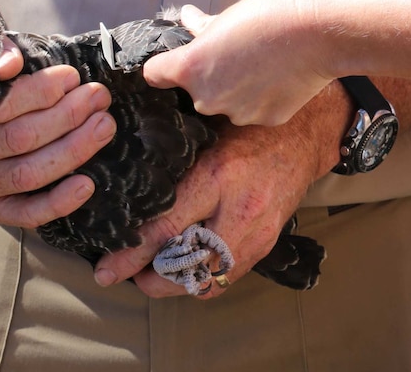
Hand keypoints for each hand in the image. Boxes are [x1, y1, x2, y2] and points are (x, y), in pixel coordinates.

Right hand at [0, 37, 116, 226]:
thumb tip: (11, 64)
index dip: (39, 91)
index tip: (72, 77)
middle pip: (18, 139)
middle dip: (67, 116)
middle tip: (98, 98)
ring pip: (27, 174)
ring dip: (73, 150)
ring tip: (103, 126)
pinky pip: (28, 214)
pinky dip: (59, 201)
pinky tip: (87, 183)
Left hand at [93, 122, 317, 298]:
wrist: (303, 134)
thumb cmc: (247, 126)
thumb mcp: (204, 133)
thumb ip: (171, 161)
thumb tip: (126, 183)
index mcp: (216, 177)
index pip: (165, 228)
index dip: (131, 255)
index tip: (106, 269)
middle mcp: (238, 211)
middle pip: (186, 268)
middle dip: (150, 281)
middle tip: (126, 275)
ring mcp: (257, 233)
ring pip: (208, 281)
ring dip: (176, 284)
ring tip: (152, 273)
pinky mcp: (267, 243)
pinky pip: (228, 276)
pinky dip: (202, 277)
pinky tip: (185, 265)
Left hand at [143, 0, 336, 126]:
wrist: (320, 32)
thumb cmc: (272, 16)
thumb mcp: (227, 15)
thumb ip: (202, 27)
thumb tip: (189, 19)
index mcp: (190, 69)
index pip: (154, 74)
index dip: (164, 65)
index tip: (174, 60)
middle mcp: (207, 98)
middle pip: (194, 91)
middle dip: (208, 76)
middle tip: (232, 54)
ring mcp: (236, 113)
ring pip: (225, 102)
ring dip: (235, 89)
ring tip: (260, 64)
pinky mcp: (264, 120)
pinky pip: (253, 109)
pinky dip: (261, 97)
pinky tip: (278, 77)